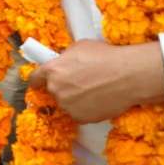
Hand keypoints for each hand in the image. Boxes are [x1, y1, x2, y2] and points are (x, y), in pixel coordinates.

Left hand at [25, 39, 163, 122]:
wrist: (129, 76)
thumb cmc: (107, 57)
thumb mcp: (80, 47)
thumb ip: (65, 57)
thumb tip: (63, 61)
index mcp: (52, 70)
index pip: (34, 79)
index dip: (39, 80)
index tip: (42, 81)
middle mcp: (56, 89)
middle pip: (53, 91)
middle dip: (63, 88)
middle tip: (80, 83)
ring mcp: (67, 106)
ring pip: (66, 104)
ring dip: (74, 100)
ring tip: (93, 92)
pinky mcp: (80, 118)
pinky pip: (78, 114)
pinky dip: (86, 110)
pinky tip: (98, 101)